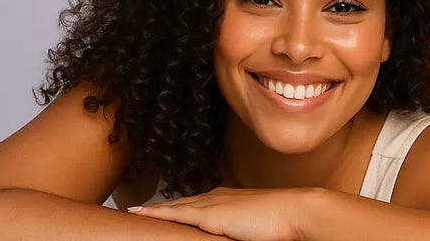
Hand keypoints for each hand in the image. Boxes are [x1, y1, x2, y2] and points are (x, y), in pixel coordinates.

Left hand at [131, 186, 309, 240]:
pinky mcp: (208, 215)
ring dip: (156, 209)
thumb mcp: (259, 225)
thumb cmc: (285, 222)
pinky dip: (156, 212)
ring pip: (175, 205)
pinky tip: (140, 214)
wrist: (294, 212)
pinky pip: (174, 212)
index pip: (199, 202)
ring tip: (135, 212)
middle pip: (184, 202)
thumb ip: (244, 228)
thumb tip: (243, 232)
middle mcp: (218, 197)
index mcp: (231, 198)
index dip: (182, 206)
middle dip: (164, 206)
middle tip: (141, 211)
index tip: (169, 210)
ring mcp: (212, 204)